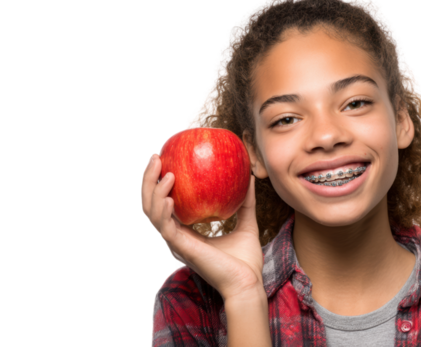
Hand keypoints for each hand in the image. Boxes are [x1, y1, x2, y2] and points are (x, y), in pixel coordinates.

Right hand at [141, 152, 264, 301]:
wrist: (248, 284)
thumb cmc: (246, 261)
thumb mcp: (246, 223)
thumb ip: (245, 202)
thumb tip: (250, 178)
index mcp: (187, 231)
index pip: (164, 203)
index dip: (158, 182)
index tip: (164, 160)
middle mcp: (177, 236)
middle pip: (151, 204)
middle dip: (148, 180)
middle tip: (155, 157)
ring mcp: (176, 243)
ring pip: (152, 214)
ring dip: (154, 191)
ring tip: (164, 173)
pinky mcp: (182, 249)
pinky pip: (165, 228)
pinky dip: (164, 211)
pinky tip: (170, 197)